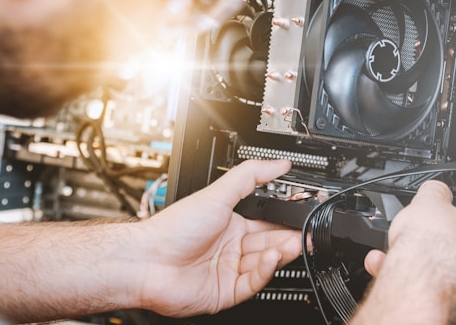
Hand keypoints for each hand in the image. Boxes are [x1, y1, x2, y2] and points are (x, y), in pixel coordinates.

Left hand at [128, 160, 301, 316]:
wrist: (148, 261)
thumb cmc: (174, 228)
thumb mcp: (218, 193)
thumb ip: (250, 176)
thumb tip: (278, 163)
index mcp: (231, 224)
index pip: (268, 221)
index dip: (286, 219)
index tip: (304, 214)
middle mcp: (231, 247)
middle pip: (270, 243)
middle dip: (290, 238)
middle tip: (307, 233)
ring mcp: (229, 270)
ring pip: (265, 263)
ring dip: (280, 253)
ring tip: (293, 244)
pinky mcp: (226, 292)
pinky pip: (253, 283)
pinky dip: (265, 271)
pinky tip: (270, 258)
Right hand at [352, 180, 455, 324]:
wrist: (416, 290)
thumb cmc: (434, 252)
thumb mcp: (430, 203)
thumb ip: (437, 195)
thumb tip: (435, 190)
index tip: (443, 226)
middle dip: (440, 252)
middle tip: (420, 244)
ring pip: (452, 283)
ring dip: (425, 271)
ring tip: (396, 260)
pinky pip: (440, 302)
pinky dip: (420, 291)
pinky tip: (397, 279)